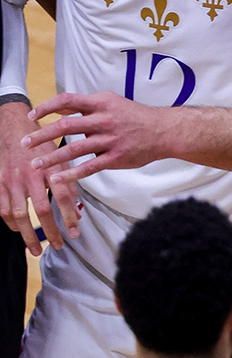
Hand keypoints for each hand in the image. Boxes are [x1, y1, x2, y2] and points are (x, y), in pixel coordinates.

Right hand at [0, 101, 77, 254]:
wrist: (13, 128)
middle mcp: (31, 175)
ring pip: (20, 214)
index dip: (70, 216)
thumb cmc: (42, 145)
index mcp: (51, 167)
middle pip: (43, 210)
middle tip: (59, 245)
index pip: (64, 197)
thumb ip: (69, 183)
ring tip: (36, 249)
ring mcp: (12, 181)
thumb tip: (78, 211)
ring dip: (28, 235)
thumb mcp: (61, 158)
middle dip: (51, 231)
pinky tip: (18, 231)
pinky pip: (3, 209)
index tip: (75, 232)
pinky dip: (11, 223)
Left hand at [23, 92, 167, 184]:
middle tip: (25, 143)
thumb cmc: (136, 117)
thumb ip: (88, 107)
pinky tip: (57, 179)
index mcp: (102, 103)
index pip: (67, 100)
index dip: (46, 107)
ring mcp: (110, 139)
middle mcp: (105, 120)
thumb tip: (60, 110)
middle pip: (66, 125)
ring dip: (52, 157)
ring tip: (35, 164)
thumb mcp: (113, 103)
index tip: (32, 115)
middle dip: (41, 135)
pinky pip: (89, 167)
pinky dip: (71, 174)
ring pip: (75, 148)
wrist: (164, 131)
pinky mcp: (116, 157)